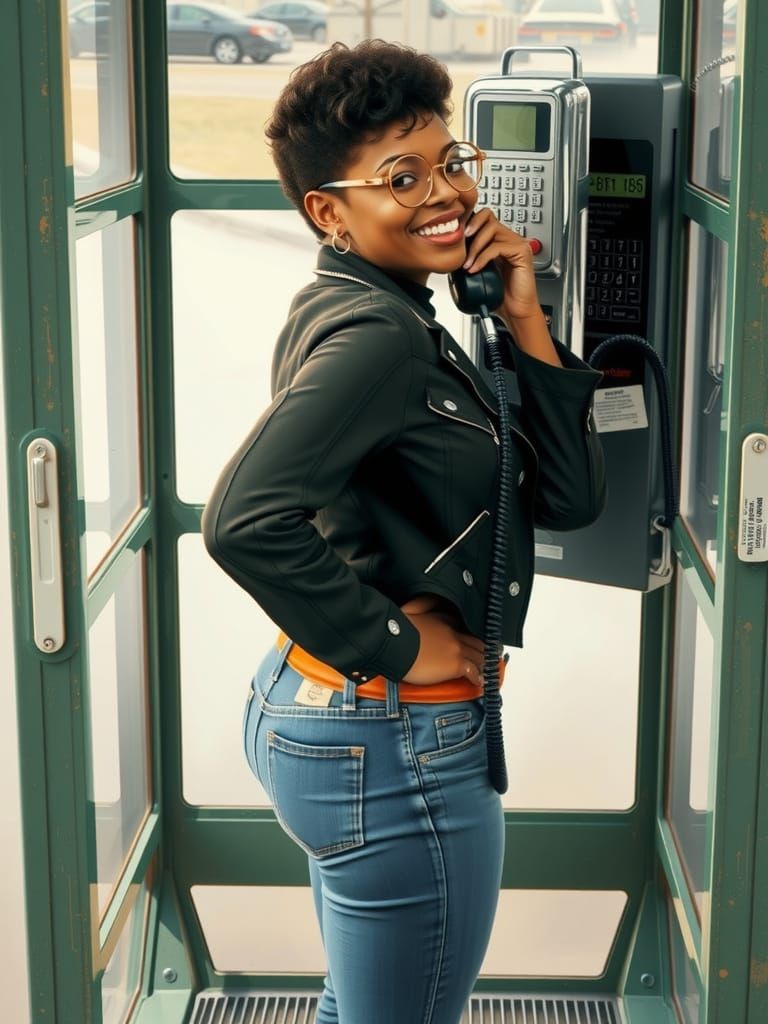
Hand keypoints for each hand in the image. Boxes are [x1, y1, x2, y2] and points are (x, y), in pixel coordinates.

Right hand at [399, 594, 484, 686]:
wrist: (396, 644)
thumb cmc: (398, 631)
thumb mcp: (409, 609)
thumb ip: (419, 605)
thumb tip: (419, 605)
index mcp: (442, 619)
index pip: (461, 625)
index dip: (468, 632)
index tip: (469, 637)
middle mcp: (453, 632)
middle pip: (476, 640)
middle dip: (483, 648)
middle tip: (489, 653)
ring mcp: (456, 648)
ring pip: (479, 655)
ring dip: (484, 662)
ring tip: (487, 668)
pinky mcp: (456, 664)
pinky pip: (473, 671)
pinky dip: (478, 677)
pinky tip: (479, 681)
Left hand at [463, 210, 560, 365]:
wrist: (515, 311)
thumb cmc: (499, 295)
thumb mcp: (476, 272)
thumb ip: (467, 258)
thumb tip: (448, 251)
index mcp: (498, 239)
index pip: (483, 217)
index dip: (468, 222)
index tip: (455, 234)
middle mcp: (509, 238)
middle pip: (487, 216)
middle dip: (470, 228)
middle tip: (461, 243)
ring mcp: (517, 243)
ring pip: (491, 229)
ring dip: (474, 246)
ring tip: (467, 263)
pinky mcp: (522, 251)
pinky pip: (497, 247)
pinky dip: (482, 258)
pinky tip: (475, 269)